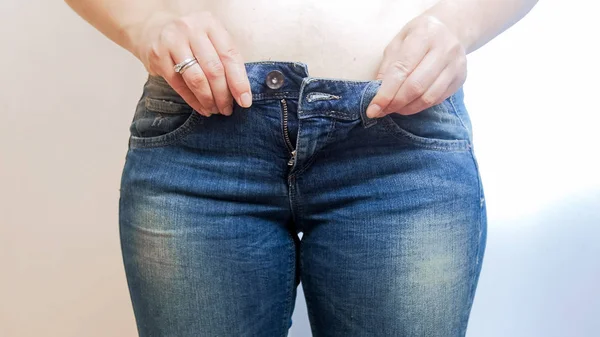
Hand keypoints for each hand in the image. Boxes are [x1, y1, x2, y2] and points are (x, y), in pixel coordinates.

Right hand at [129, 11, 251, 116]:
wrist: (155, 30)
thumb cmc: (192, 38)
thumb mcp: (212, 39)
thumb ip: (226, 59)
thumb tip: (241, 92)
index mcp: (210, 23)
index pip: (229, 55)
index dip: (239, 81)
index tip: (244, 101)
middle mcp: (191, 29)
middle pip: (213, 69)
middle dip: (223, 94)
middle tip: (228, 109)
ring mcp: (172, 41)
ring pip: (196, 79)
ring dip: (208, 99)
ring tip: (215, 110)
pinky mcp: (158, 56)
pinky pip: (179, 85)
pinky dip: (193, 100)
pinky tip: (202, 107)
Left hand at [367, 14, 466, 117]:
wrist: (450, 29)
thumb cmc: (418, 36)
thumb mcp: (398, 42)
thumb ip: (387, 66)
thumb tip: (377, 94)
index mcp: (424, 34)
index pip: (402, 69)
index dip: (385, 93)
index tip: (372, 109)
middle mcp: (444, 49)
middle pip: (416, 86)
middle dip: (395, 103)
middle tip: (381, 111)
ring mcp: (456, 65)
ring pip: (428, 97)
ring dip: (407, 108)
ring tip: (393, 109)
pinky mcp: (460, 78)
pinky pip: (437, 100)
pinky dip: (419, 106)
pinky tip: (409, 105)